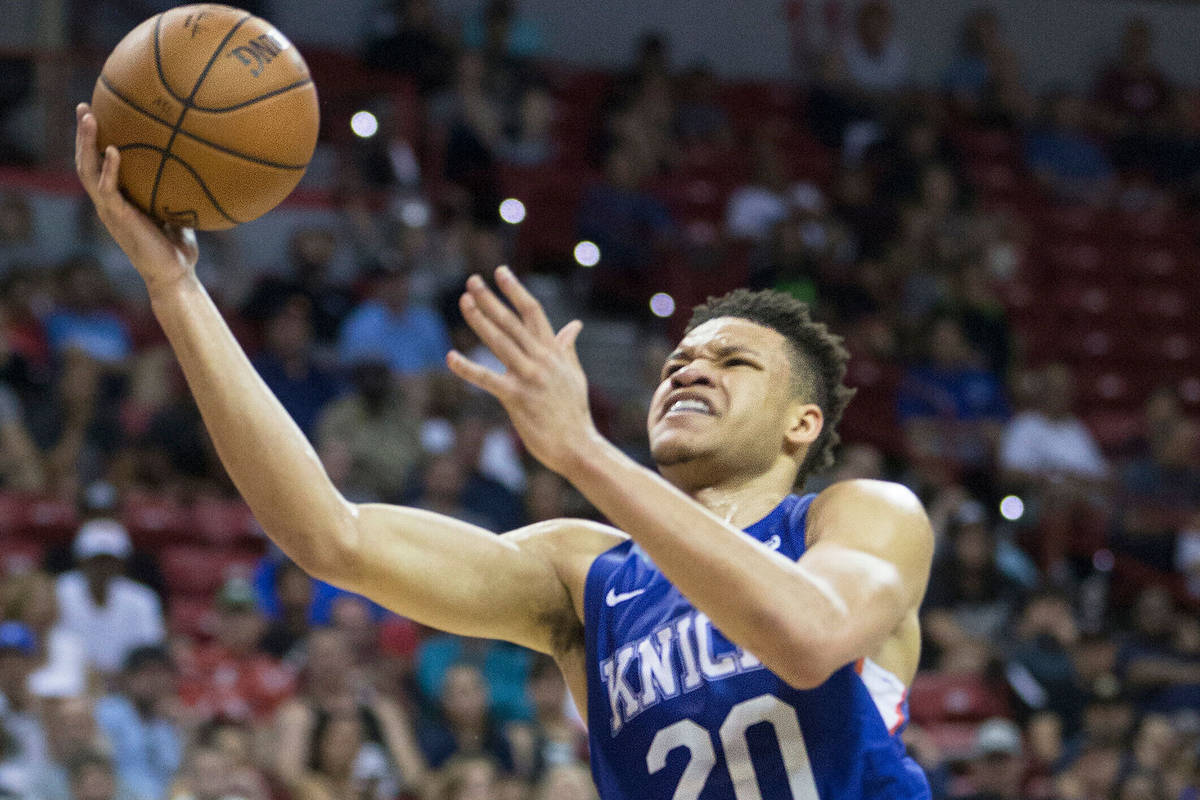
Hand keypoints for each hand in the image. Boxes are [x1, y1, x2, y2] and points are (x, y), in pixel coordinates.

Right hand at [74, 103, 198, 293]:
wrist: (175, 273)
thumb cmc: (176, 245)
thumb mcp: (173, 209)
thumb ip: (172, 188)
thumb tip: (191, 162)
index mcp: (118, 199)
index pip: (99, 164)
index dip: (94, 141)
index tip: (96, 113)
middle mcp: (108, 202)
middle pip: (86, 162)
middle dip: (83, 134)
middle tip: (83, 107)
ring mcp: (110, 210)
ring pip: (89, 171)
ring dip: (86, 144)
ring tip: (89, 118)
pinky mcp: (119, 219)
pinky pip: (109, 190)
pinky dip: (110, 170)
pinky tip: (114, 151)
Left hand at [447, 266, 595, 475]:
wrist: (578, 445)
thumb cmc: (574, 411)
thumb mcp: (575, 374)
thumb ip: (568, 347)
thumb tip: (575, 325)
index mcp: (554, 351)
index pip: (533, 312)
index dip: (516, 290)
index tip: (500, 272)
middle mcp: (541, 359)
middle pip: (512, 321)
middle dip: (491, 298)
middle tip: (472, 280)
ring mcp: (529, 377)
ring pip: (500, 341)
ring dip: (480, 320)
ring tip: (464, 301)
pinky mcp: (516, 397)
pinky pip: (487, 379)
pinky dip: (467, 368)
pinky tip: (450, 356)